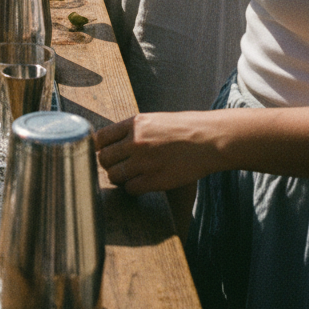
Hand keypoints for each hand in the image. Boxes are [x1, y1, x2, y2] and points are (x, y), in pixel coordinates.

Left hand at [94, 111, 221, 194]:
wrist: (209, 140)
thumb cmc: (183, 129)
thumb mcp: (153, 120)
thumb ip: (132, 130)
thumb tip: (110, 143)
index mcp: (134, 123)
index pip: (100, 138)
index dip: (100, 148)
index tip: (105, 153)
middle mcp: (135, 141)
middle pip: (103, 158)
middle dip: (108, 164)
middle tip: (119, 167)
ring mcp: (144, 161)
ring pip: (114, 175)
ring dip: (119, 178)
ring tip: (131, 176)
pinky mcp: (155, 180)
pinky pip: (130, 188)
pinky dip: (133, 189)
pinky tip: (143, 183)